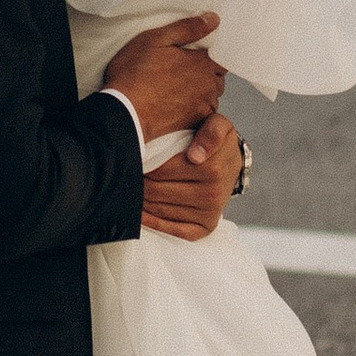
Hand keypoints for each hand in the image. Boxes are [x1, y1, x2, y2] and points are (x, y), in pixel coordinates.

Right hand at [104, 14, 224, 140]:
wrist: (123, 112)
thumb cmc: (134, 74)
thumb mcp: (156, 39)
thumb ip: (188, 28)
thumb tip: (214, 19)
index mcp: (202, 62)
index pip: (222, 56)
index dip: (210, 53)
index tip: (195, 52)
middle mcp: (208, 85)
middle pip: (217, 75)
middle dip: (206, 70)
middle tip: (183, 68)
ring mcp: (202, 105)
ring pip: (212, 94)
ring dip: (202, 89)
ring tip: (179, 85)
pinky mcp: (195, 122)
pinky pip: (205, 111)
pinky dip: (196, 106)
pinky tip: (178, 101)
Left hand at [141, 112, 241, 241]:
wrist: (230, 164)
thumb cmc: (216, 142)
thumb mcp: (218, 125)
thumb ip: (211, 132)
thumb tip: (195, 156)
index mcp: (212, 168)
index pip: (161, 170)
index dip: (143, 164)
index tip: (132, 159)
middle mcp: (212, 194)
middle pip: (156, 191)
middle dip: (138, 182)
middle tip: (124, 175)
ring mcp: (209, 213)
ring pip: (160, 210)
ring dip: (140, 201)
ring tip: (128, 189)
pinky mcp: (204, 228)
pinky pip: (172, 230)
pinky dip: (152, 223)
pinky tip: (139, 213)